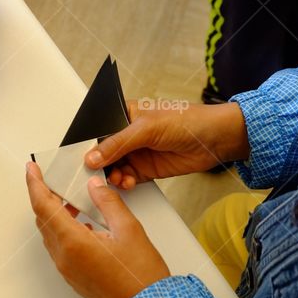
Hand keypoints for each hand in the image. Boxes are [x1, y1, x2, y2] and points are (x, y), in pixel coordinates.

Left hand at [25, 162, 169, 297]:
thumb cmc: (141, 276)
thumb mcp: (129, 229)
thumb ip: (108, 202)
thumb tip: (94, 186)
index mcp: (73, 242)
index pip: (43, 206)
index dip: (35, 184)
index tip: (32, 169)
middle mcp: (64, 257)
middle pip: (43, 219)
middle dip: (44, 196)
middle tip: (52, 179)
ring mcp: (67, 269)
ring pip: (50, 234)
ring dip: (55, 214)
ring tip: (71, 199)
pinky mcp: (74, 277)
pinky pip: (60, 247)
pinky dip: (64, 230)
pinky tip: (82, 223)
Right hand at [84, 101, 250, 188]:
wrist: (215, 140)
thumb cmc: (186, 120)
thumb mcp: (146, 128)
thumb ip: (117, 143)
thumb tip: (93, 157)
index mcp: (123, 115)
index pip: (98, 130)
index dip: (88, 144)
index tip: (81, 157)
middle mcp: (127, 134)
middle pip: (103, 152)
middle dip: (98, 164)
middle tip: (95, 172)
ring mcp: (136, 152)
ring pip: (113, 167)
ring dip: (112, 175)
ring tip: (116, 178)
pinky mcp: (146, 169)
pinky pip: (127, 178)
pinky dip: (124, 183)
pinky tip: (127, 182)